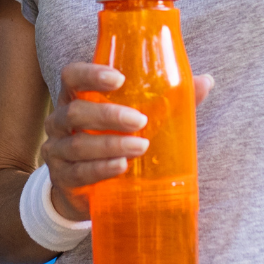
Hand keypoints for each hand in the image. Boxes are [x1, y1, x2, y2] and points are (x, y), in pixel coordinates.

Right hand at [44, 63, 212, 221]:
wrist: (87, 188)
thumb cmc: (113, 140)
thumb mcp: (135, 118)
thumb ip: (167, 100)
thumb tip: (206, 81)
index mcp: (76, 97)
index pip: (71, 76)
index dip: (90, 74)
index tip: (119, 79)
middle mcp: (60, 120)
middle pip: (75, 111)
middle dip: (108, 115)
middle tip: (140, 120)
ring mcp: (57, 150)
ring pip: (77, 144)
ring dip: (110, 145)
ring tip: (140, 147)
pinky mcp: (62, 178)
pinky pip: (78, 172)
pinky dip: (101, 169)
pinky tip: (121, 166)